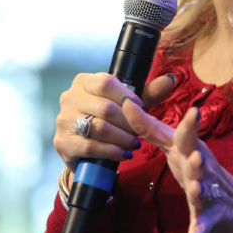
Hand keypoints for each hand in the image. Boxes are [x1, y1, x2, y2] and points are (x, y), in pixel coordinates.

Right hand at [54, 72, 177, 168]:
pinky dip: (112, 151)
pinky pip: (91, 146)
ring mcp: (63, 120)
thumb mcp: (128, 105)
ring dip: (122, 138)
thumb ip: (148, 93)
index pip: (106, 82)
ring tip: (134, 144)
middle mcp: (69, 97)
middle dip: (128, 123)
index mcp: (83, 82)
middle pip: (105, 108)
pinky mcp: (62, 142)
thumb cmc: (109, 120)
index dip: (128, 97)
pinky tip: (123, 154)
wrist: (86, 150)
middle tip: (139, 133)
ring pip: (99, 128)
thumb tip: (170, 79)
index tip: (141, 109)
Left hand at [122, 101, 232, 232]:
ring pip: (202, 188)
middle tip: (193, 140)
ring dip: (199, 187)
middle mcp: (200, 166)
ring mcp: (207, 192)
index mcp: (189, 150)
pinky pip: (200, 229)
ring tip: (196, 187)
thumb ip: (152, 127)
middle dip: (193, 145)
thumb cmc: (198, 170)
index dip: (178, 122)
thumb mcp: (177, 147)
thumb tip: (127, 103)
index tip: (175, 107)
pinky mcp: (208, 218)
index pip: (180, 132)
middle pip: (195, 153)